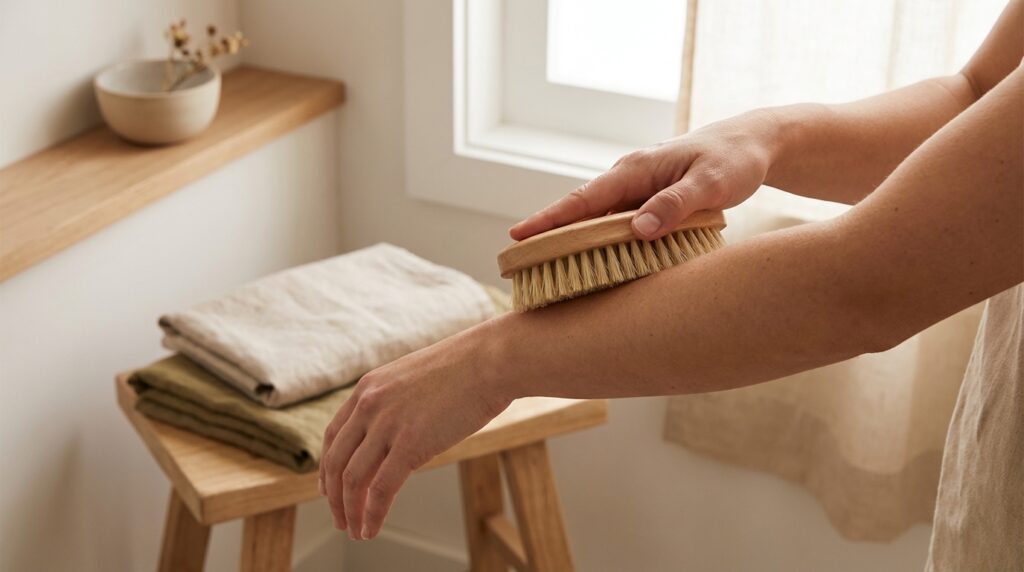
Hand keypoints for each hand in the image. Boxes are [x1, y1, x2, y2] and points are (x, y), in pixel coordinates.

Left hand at [318, 324, 510, 540]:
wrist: (490, 361)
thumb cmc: (466, 369)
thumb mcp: (414, 381)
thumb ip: (397, 405)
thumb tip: (399, 436)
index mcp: (368, 388)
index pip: (333, 435)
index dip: (327, 467)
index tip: (329, 487)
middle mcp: (369, 405)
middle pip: (336, 461)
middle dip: (334, 496)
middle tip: (340, 518)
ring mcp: (387, 424)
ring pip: (352, 479)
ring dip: (349, 511)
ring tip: (355, 531)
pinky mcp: (410, 444)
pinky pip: (381, 489)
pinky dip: (372, 515)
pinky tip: (371, 529)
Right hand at [509, 109, 780, 240]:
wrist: (752, 144)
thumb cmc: (733, 161)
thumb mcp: (711, 183)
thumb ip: (675, 205)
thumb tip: (638, 230)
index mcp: (635, 169)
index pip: (583, 199)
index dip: (549, 220)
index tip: (518, 237)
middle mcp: (628, 178)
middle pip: (580, 211)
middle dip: (548, 234)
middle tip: (516, 263)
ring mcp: (636, 190)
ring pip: (596, 219)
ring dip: (572, 240)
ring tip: (543, 269)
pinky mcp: (647, 201)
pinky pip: (615, 223)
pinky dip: (599, 240)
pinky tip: (590, 261)